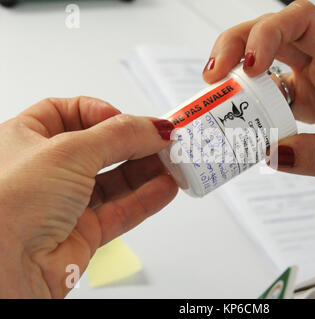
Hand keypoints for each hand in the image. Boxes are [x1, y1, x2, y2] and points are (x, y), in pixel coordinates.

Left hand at [0, 97, 177, 297]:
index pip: (67, 113)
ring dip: (146, 170)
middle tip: (163, 139)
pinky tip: (165, 187)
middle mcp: (45, 171)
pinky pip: (121, 210)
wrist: (2, 269)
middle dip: (133, 142)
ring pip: (114, 181)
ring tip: (173, 162)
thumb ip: (118, 135)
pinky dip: (146, 198)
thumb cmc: (8, 204)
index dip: (100, 112)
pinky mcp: (83, 232)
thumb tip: (153, 127)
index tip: (127, 118)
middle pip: (99, 148)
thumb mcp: (68, 151)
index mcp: (25, 139)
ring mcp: (65, 203)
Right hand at [203, 0, 314, 200]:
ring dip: (239, 73)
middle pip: (275, 31)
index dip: (267, 33)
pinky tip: (241, 119)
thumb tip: (269, 153)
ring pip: (269, 60)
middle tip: (212, 77)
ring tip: (216, 97)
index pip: (304, 22)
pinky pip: (273, 91)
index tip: (247, 67)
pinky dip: (253, 102)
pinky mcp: (310, 98)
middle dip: (236, 45)